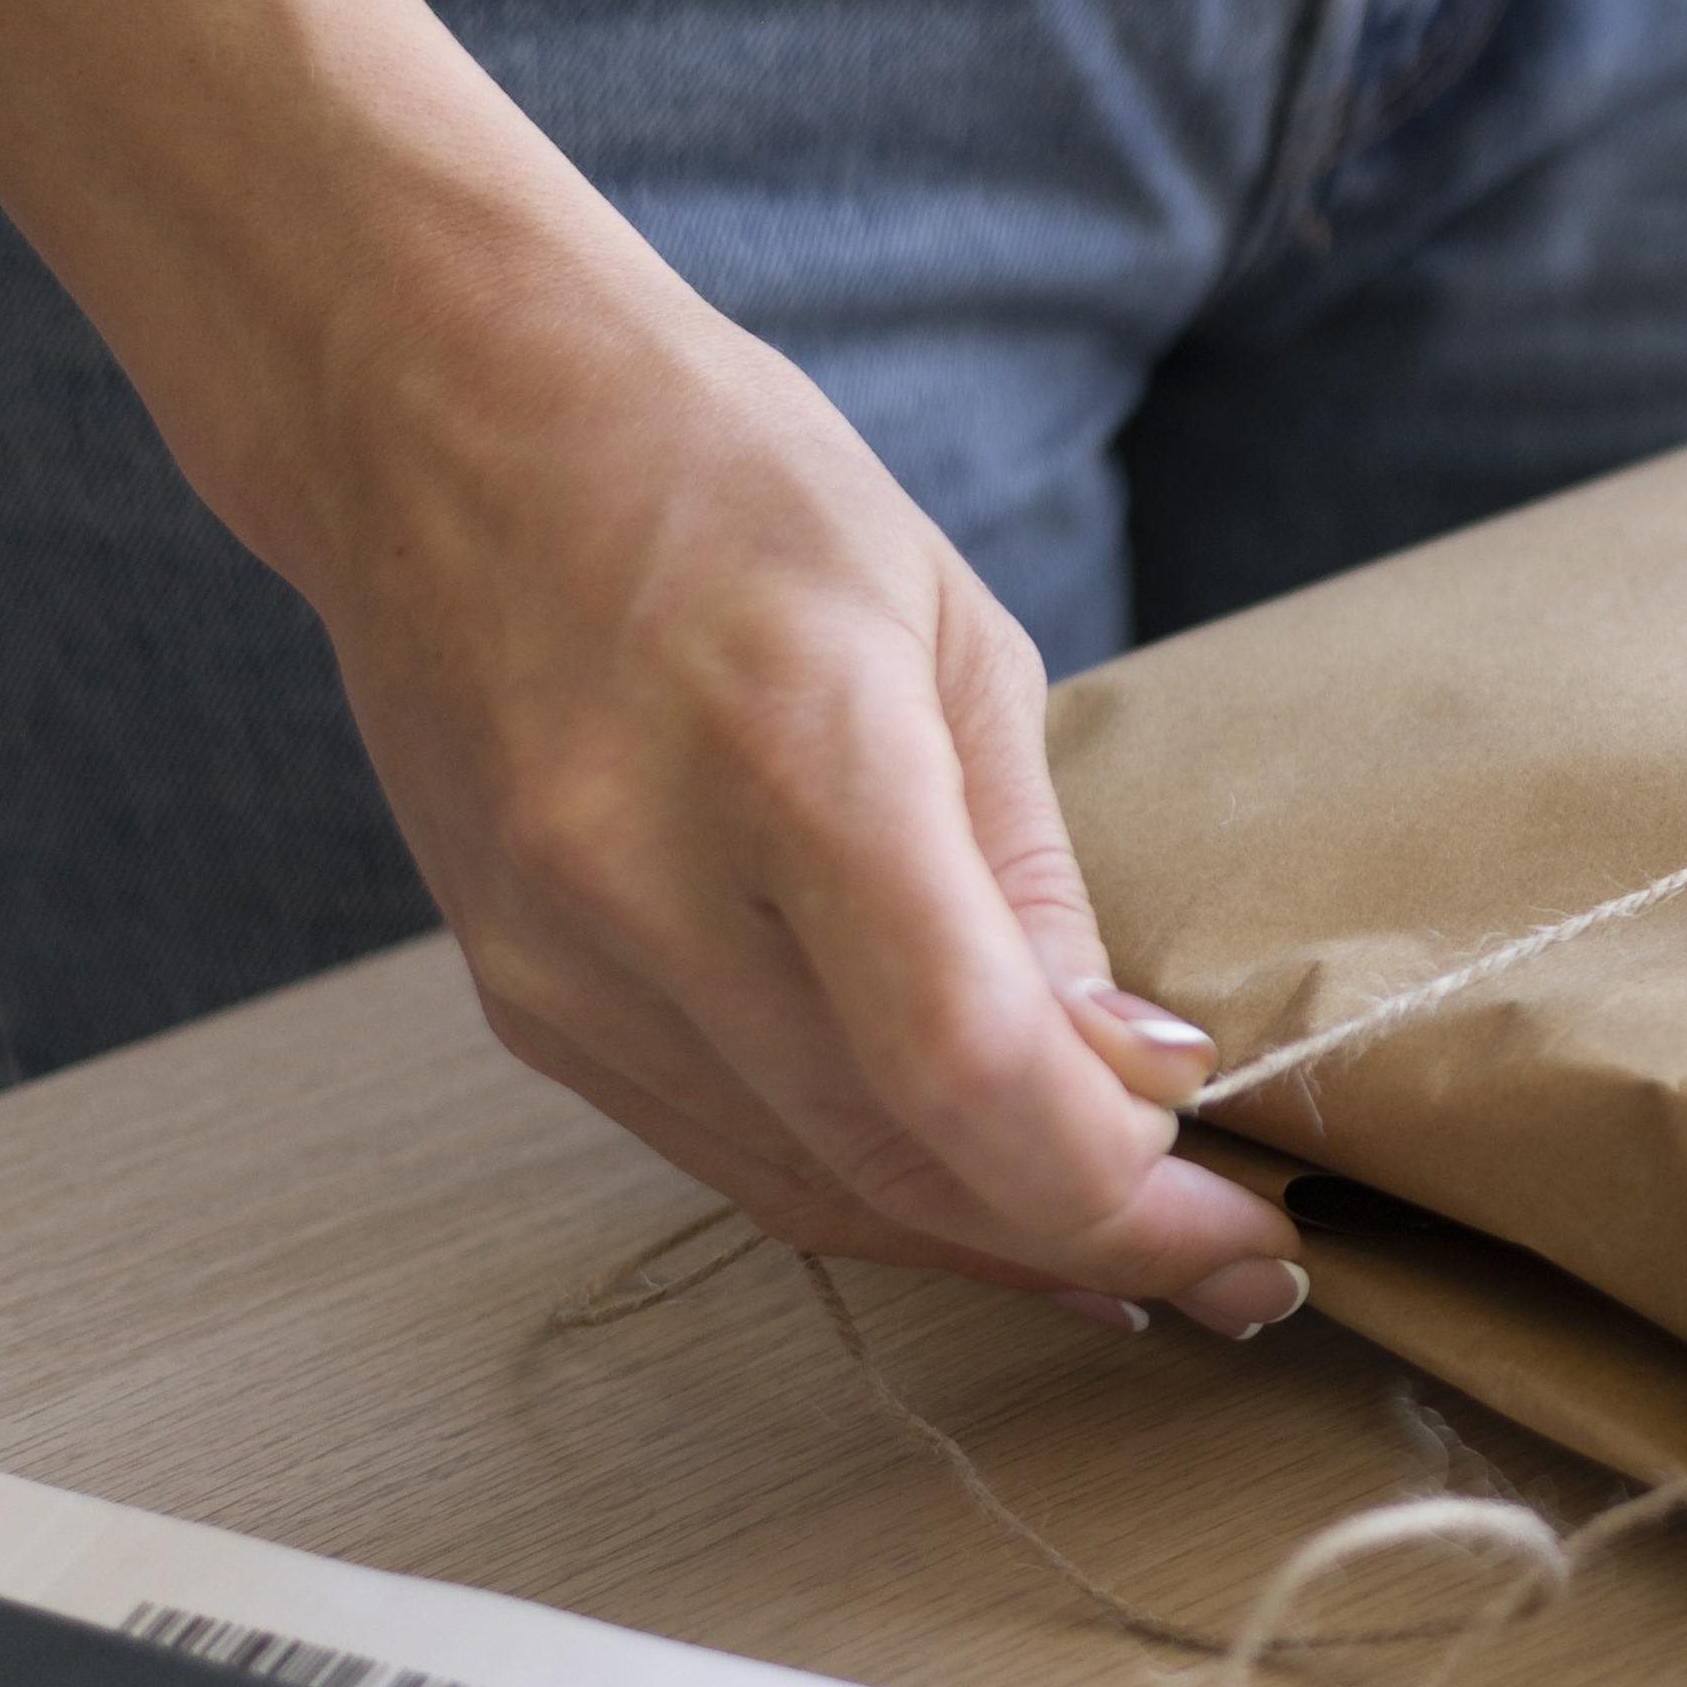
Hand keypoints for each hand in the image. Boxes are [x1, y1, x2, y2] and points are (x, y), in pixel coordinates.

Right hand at [301, 269, 1306, 1335]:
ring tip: (1144, 1258)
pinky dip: (870, 1188)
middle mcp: (644, 883)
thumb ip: (1032, 878)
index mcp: (791, 754)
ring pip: (806, 1187)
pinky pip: (720, 1149)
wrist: (441, 418)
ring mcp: (556, 960)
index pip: (964, 1064)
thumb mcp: (955, 633)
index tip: (1245, 1222)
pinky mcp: (520, 1002)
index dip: (1119, 1189)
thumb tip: (1133, 1073)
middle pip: (896, 1157)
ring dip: (989, 1244)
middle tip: (1244, 1268)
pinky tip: (983, 1198)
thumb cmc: (725, 481)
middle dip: (1094, 1241)